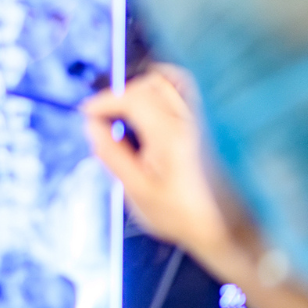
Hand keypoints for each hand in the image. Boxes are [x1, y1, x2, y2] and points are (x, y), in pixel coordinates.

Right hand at [83, 66, 239, 264]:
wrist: (221, 227)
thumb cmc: (180, 215)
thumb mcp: (136, 190)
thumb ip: (111, 154)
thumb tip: (92, 125)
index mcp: (169, 136)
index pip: (132, 98)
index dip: (104, 101)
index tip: (86, 113)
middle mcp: (188, 120)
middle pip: (148, 84)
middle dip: (120, 95)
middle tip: (103, 119)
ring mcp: (200, 118)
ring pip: (167, 80)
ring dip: (141, 88)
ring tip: (125, 111)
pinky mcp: (205, 122)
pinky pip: (183, 88)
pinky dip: (162, 88)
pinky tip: (149, 105)